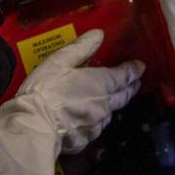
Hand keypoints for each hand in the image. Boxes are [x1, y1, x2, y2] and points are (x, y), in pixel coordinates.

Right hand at [8, 30, 142, 153]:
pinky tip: (88, 120)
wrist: (33, 124)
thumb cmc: (46, 90)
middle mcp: (103, 105)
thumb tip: (98, 34)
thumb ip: (81, 47)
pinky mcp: (84, 140)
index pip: (124, 76)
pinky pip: (94, 129)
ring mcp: (95, 125)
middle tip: (135, 83)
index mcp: (100, 83)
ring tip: (111, 101)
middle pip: (123, 96)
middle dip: (130, 88)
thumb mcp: (60, 61)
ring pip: (109, 114)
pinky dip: (94, 122)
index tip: (140, 67)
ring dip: (112, 106)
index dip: (133, 70)